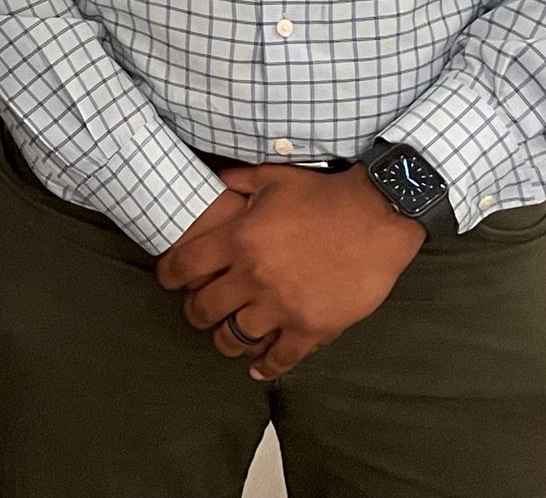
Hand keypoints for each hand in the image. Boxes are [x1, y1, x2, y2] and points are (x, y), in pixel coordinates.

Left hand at [154, 165, 424, 379]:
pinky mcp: (311, 327)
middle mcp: (252, 277)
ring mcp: (281, 306)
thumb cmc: (324, 195)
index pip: (184, 266)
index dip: (169, 275)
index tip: (168, 279)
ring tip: (226, 338)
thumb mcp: (274, 177)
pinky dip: (266, 366)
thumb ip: (238, 181)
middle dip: (194, 312)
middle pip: (204, 308)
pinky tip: (257, 368)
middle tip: (198, 311)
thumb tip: (216, 181)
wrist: (377, 217)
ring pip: (234, 338)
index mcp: (238, 239)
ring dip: (224, 340)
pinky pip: (280, 358)